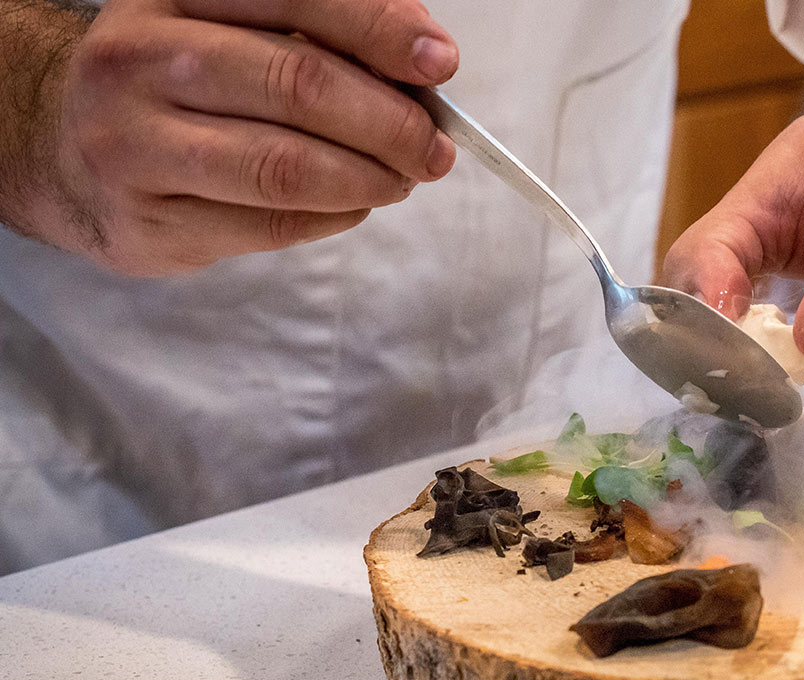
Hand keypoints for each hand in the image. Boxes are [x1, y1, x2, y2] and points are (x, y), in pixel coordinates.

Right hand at [36, 0, 457, 275]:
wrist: (62, 147)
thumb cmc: (180, 82)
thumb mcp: (237, 28)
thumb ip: (327, 32)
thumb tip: (425, 61)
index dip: (381, 30)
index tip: (439, 63)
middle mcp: (141, 61)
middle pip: (299, 86)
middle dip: (390, 122)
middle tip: (434, 146)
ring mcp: (133, 144)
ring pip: (286, 168)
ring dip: (370, 178)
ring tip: (401, 177)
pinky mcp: (146, 221)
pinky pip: (270, 225)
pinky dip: (335, 216)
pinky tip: (352, 202)